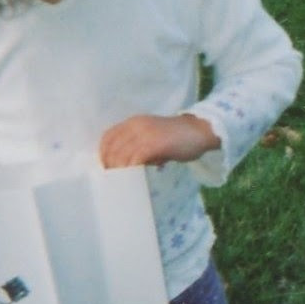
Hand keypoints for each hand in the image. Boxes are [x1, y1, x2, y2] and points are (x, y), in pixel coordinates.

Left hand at [99, 114, 220, 168]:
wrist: (201, 131)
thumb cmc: (179, 137)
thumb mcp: (155, 137)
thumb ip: (141, 147)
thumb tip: (129, 165)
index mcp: (134, 122)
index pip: (108, 137)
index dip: (103, 153)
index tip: (106, 167)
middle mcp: (136, 125)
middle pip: (112, 148)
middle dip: (110, 165)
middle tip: (113, 179)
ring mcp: (144, 134)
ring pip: (121, 155)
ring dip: (119, 170)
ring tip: (122, 181)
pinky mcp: (154, 144)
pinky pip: (135, 159)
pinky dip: (132, 169)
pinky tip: (134, 177)